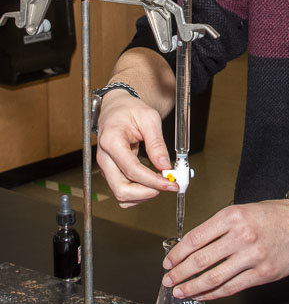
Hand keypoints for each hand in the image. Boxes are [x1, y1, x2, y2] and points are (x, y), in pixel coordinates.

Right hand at [96, 90, 174, 206]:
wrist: (116, 108)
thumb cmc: (129, 109)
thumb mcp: (149, 118)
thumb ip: (157, 143)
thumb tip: (164, 166)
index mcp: (112, 141)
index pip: (132, 170)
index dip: (153, 181)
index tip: (170, 182)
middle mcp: (104, 157)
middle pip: (121, 189)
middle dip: (147, 193)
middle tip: (167, 185)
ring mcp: (106, 166)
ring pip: (121, 194)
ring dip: (142, 195)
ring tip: (160, 183)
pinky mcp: (110, 171)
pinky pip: (122, 191)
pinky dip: (137, 194)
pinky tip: (150, 184)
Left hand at [161, 199, 288, 299]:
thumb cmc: (274, 215)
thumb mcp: (243, 211)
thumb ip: (220, 228)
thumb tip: (193, 246)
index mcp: (233, 216)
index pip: (196, 238)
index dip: (178, 253)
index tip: (169, 261)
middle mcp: (242, 235)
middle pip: (201, 260)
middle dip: (179, 273)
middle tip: (168, 279)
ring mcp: (253, 256)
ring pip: (214, 277)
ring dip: (193, 287)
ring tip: (181, 291)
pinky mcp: (263, 273)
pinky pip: (232, 287)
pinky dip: (213, 294)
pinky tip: (203, 295)